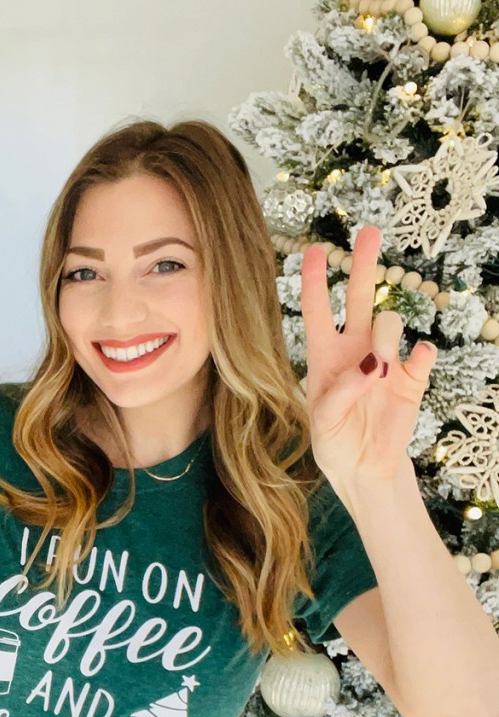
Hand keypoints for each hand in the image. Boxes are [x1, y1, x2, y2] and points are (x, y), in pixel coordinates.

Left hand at [300, 225, 436, 484]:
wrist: (364, 468)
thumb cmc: (334, 442)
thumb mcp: (322, 424)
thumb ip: (339, 395)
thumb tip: (371, 368)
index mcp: (324, 357)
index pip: (317, 310)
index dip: (314, 280)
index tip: (312, 249)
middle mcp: (355, 350)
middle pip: (359, 297)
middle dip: (363, 264)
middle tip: (369, 231)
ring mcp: (386, 361)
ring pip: (389, 322)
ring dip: (384, 336)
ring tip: (378, 369)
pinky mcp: (412, 379)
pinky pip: (421, 354)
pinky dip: (420, 353)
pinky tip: (416, 360)